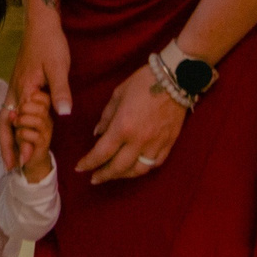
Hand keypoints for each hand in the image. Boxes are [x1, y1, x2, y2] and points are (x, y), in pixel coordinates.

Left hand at [4, 89, 55, 179]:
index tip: (20, 103)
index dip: (32, 97)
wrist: (29, 158)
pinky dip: (23, 134)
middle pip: (42, 107)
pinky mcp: (43, 144)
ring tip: (16, 125)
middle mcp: (47, 120)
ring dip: (23, 121)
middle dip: (25, 108)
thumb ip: (15, 114)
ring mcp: (46, 132)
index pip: (44, 98)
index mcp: (43, 111)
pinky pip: (35, 136)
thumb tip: (12, 113)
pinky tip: (19, 135)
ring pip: (38, 121)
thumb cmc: (23, 136)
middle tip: (16, 115)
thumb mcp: (17, 121)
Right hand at [6, 18, 74, 151]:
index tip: (25, 162)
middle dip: (6, 146)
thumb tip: (64, 115)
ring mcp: (15, 87)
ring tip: (12, 155)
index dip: (22, 144)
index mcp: (23, 90)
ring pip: (6, 117)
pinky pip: (12, 110)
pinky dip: (12, 125)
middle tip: (10, 166)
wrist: (41, 24)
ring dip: (8, 137)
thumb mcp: (58, 68)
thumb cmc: (50, 44)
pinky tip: (19, 131)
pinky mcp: (19, 84)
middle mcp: (15, 91)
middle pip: (4, 124)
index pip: (20, 124)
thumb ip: (60, 92)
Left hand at [75, 65, 186, 183]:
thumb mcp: (118, 95)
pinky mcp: (169, 143)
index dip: (88, 163)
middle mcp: (139, 140)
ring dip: (123, 175)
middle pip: (118, 168)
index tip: (80, 168)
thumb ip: (106, 117)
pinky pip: (155, 163)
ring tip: (114, 174)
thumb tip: (98, 134)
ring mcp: (156, 144)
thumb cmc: (143, 82)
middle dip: (104, 175)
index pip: (101, 153)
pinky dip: (143, 168)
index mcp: (123, 127)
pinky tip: (135, 167)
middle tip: (94, 178)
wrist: (176, 78)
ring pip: (138, 170)